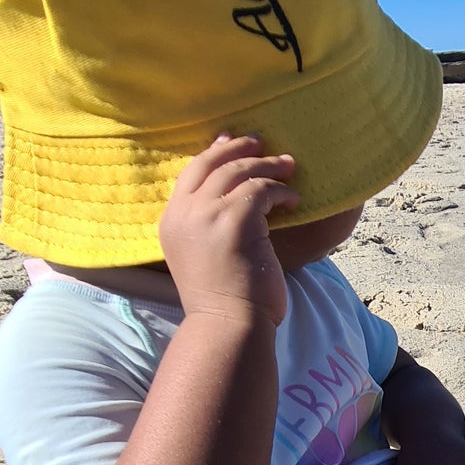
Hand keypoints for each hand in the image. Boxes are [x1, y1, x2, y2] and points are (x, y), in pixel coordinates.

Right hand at [158, 134, 298, 326]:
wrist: (227, 324)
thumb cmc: (223, 300)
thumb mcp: (203, 255)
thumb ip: (208, 226)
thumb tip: (238, 199)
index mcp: (171, 222)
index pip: (190, 173)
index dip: (213, 153)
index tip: (230, 140)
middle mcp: (184, 213)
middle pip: (212, 164)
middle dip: (240, 148)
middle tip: (262, 142)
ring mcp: (207, 215)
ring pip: (239, 172)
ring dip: (267, 166)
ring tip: (288, 165)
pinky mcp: (235, 220)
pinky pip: (262, 190)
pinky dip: (281, 191)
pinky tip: (294, 200)